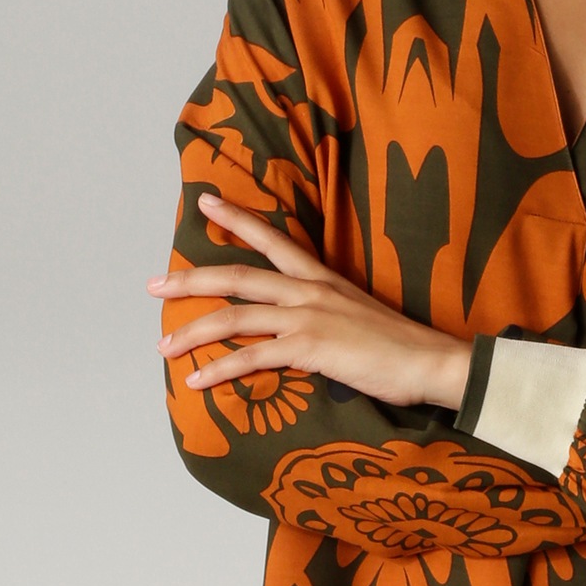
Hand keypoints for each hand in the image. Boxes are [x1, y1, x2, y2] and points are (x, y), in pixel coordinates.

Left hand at [153, 194, 473, 409]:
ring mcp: (307, 317)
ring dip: (193, 332)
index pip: (272, 239)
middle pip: (236, 276)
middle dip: (190, 280)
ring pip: (234, 316)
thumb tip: (302, 333)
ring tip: (164, 346)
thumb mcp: (358, 319)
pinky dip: (219, 371)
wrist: (430, 362)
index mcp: (322, 279)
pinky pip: (252, 357)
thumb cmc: (400, 348)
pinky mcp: (309, 347)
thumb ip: (326, 318)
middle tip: (154, 285)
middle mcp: (309, 291)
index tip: (206, 202)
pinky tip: (196, 383)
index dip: (236, 219)